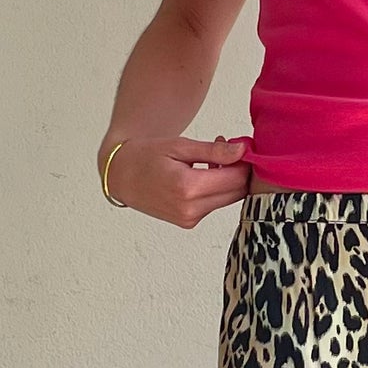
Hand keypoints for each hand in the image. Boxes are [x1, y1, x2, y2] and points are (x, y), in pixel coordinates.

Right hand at [104, 132, 252, 228]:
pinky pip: (214, 204)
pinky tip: (203, 173)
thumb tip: (242, 152)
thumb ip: (213, 150)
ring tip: (212, 158)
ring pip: (228, 199)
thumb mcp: (180, 146)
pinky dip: (216, 189)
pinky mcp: (188, 222)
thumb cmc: (146, 156)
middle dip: (239, 171)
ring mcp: (189, 219)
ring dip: (228, 180)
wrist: (121, 175)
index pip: (236, 178)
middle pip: (236, 192)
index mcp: (187, 187)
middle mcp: (189, 209)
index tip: (242, 145)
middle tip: (229, 148)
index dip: (245, 161)